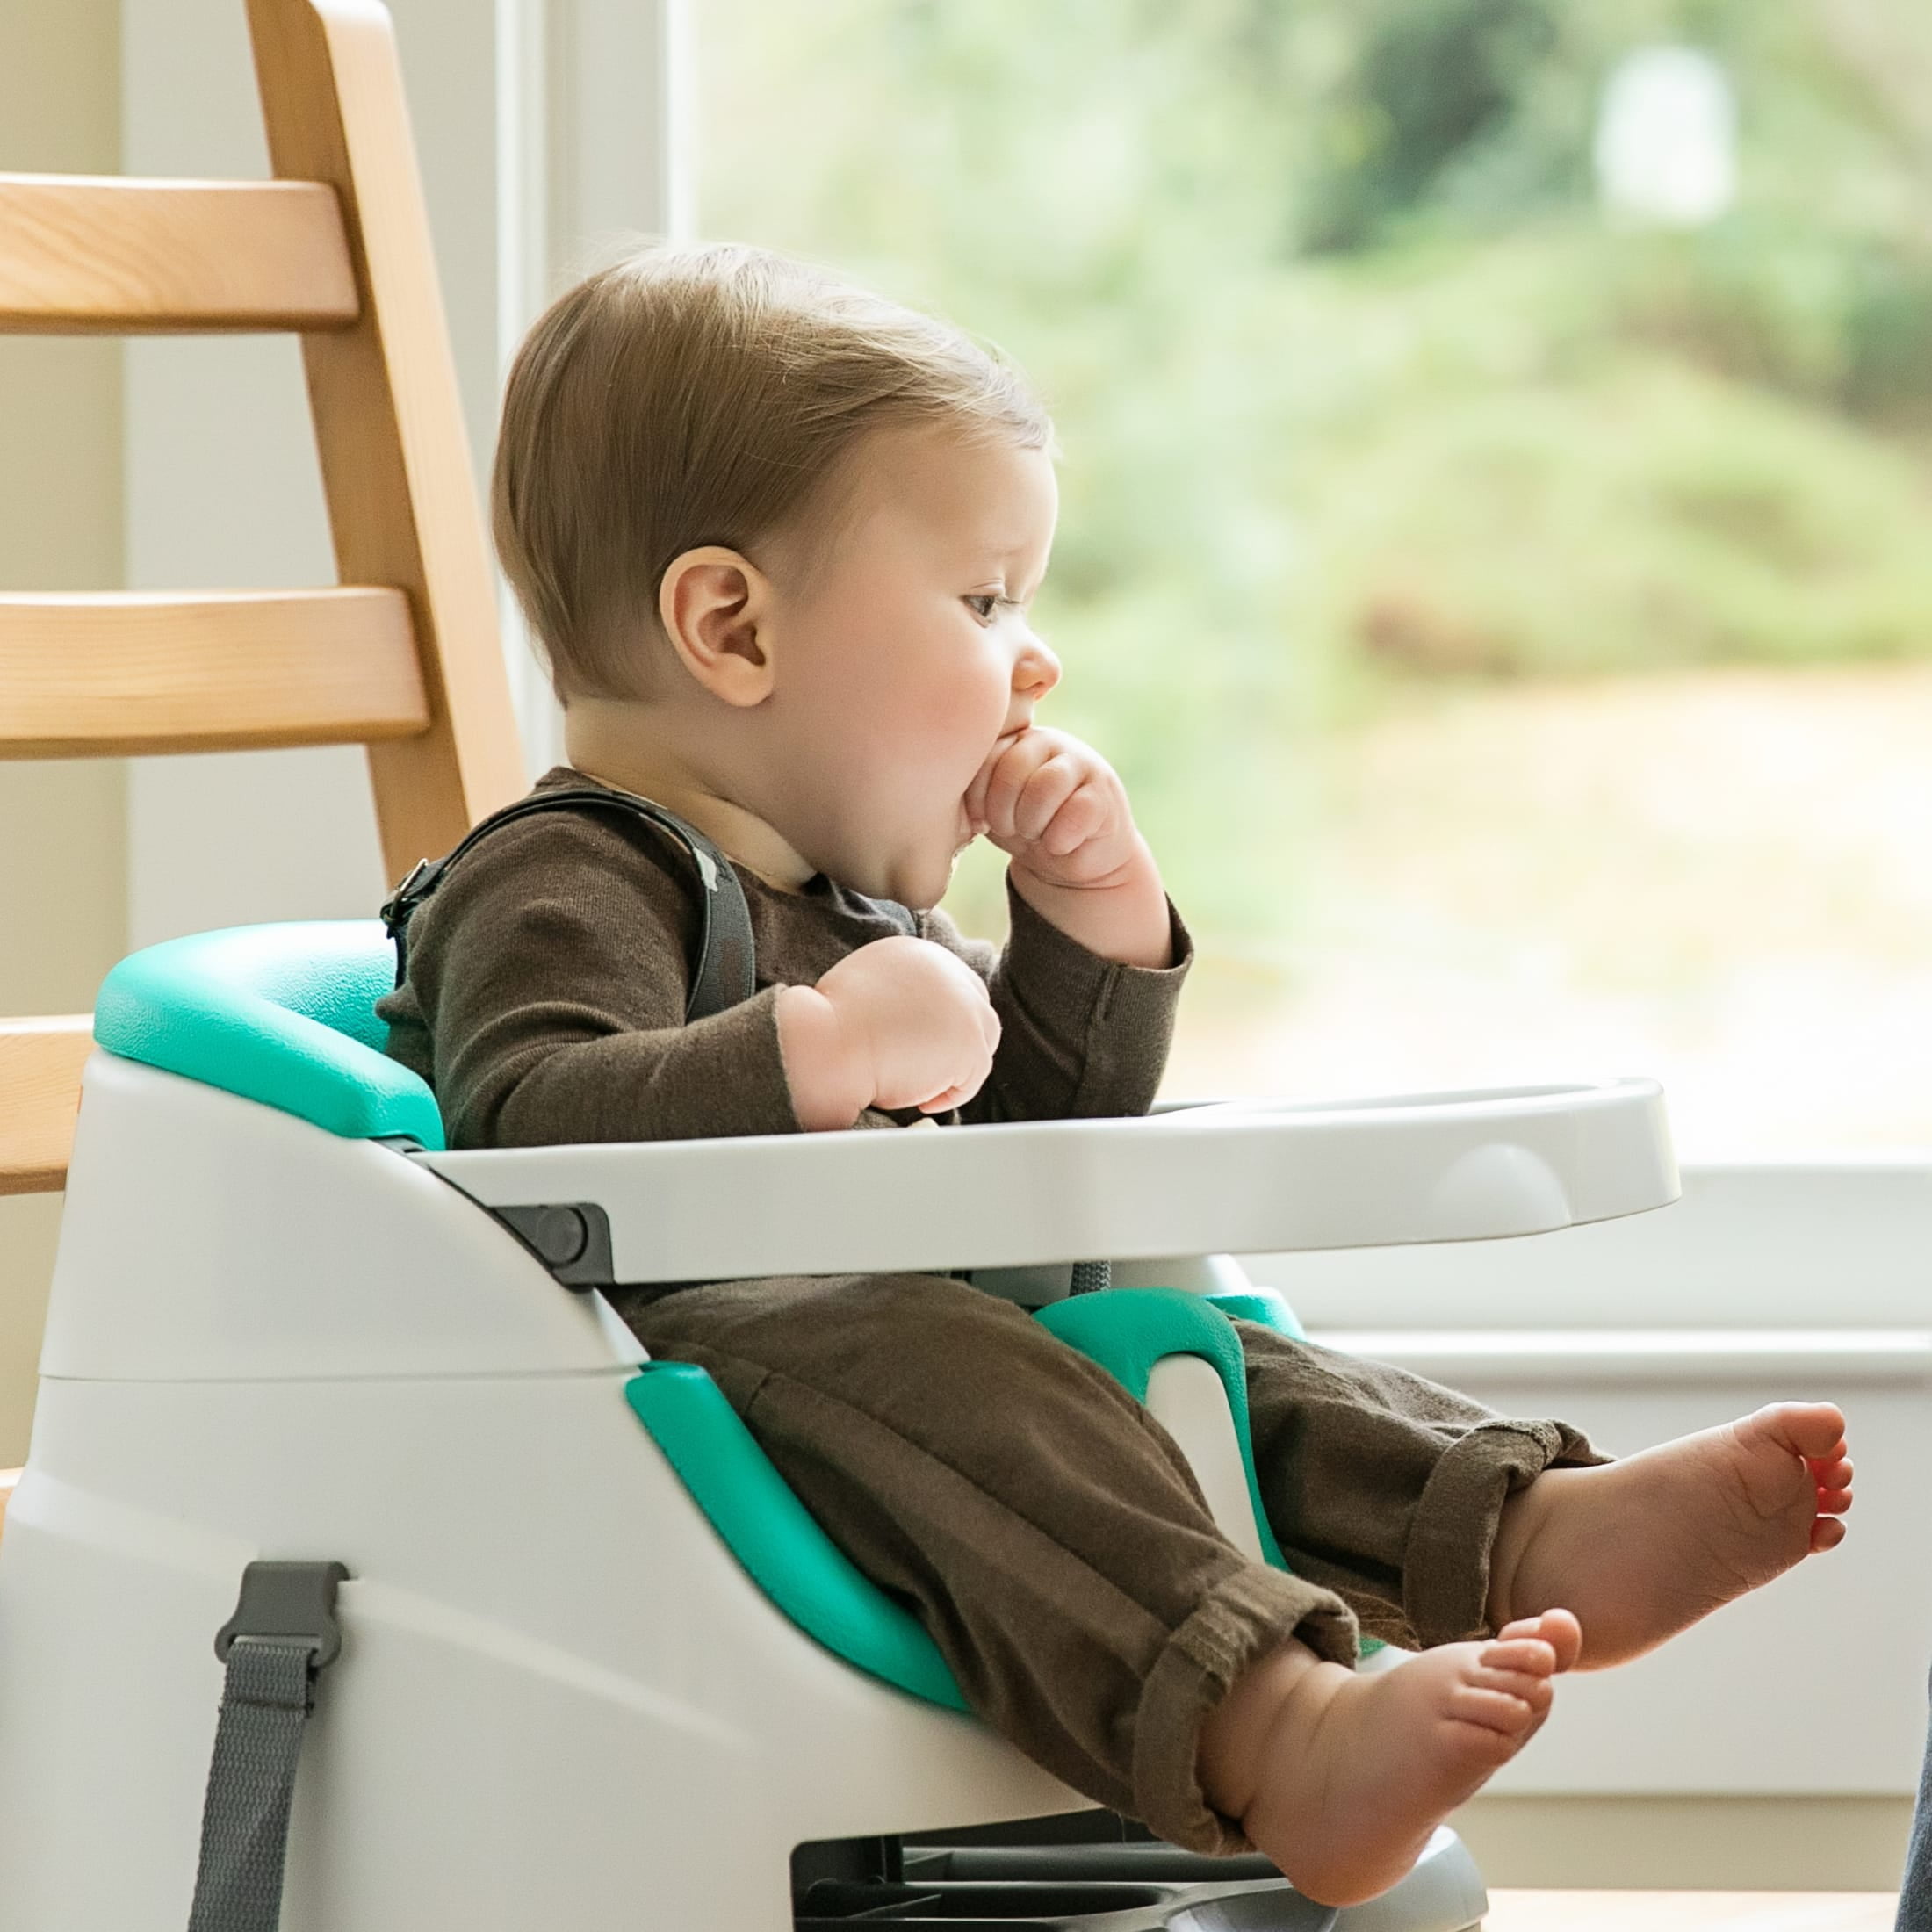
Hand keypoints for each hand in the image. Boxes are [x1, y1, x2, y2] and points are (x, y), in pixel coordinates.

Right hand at [775, 935, 1000, 1129]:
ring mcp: (963, 1004)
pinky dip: (948, 1094)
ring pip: (980, 1040)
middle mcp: (944, 968)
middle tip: (932, 1069)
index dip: (942, 1016)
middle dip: (959, 1038)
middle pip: (974, 1004)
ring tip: (918, 1086)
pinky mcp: (970, 1041)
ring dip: (954, 1066)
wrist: (824, 1046)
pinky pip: (971, 1077)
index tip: (926, 1043)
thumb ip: (894, 998)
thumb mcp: (861, 993)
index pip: (949, 982)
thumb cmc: (828, 1031)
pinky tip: (920, 1102)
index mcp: (913, 953)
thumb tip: (904, 1024)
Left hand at [967, 726, 1143, 891]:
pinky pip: (1076, 813)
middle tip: (1012, 829)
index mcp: (1013, 740)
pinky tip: (1060, 843)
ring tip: (1036, 834)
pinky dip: (1059, 839)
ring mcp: (1080, 763)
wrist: (1071, 857)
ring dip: (1032, 824)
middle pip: (1013, 770)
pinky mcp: (1104, 793)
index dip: (977, 798)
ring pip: (1046, 787)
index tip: (982, 822)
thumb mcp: (991, 807)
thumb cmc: (1024, 827)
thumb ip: (972, 791)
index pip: (985, 757)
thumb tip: (948, 790)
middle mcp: (1048, 741)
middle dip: (1004, 813)